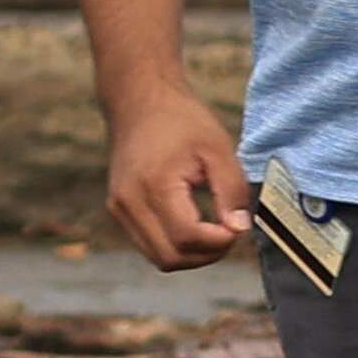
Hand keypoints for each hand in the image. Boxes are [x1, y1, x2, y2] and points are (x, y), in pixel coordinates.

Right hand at [103, 77, 253, 274]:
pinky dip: (175, 244)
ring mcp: (119, 209)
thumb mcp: (218, 147)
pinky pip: (150, 245)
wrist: (139, 99)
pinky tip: (194, 224)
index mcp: (154, 185)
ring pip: (159, 258)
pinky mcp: (118, 210)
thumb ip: (232, 190)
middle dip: (207, 254)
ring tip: (214, 230)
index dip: (219, 241)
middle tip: (230, 231)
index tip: (238, 225)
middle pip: (171, 258)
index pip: (187, 238)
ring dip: (192, 254)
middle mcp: (129, 203)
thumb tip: (239, 228)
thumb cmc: (180, 119)